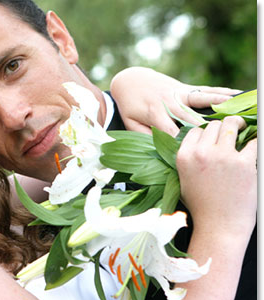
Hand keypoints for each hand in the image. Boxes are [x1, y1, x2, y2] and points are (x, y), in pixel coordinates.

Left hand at [109, 67, 240, 135]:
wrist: (130, 80)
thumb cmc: (130, 105)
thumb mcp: (130, 122)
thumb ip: (143, 134)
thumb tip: (158, 147)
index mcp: (155, 113)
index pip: (171, 131)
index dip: (182, 142)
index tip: (193, 153)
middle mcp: (170, 102)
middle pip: (191, 118)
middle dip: (205, 129)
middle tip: (220, 139)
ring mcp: (180, 93)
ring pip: (202, 100)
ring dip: (219, 106)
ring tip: (234, 113)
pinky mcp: (186, 88)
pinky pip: (206, 90)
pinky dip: (221, 93)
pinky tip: (236, 95)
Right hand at [175, 116, 256, 239]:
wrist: (218, 226)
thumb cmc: (202, 207)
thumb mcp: (184, 180)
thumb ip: (189, 159)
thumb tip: (201, 144)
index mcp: (184, 157)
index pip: (195, 131)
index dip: (205, 134)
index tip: (213, 138)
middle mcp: (202, 153)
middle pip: (213, 126)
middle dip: (222, 129)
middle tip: (231, 133)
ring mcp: (223, 157)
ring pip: (231, 125)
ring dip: (238, 126)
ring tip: (244, 130)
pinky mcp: (244, 163)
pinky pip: (253, 142)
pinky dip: (254, 144)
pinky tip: (253, 149)